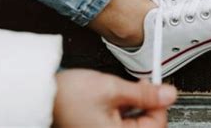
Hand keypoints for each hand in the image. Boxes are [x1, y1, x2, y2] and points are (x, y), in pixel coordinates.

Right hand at [53, 69, 176, 127]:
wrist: (42, 95)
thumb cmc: (67, 96)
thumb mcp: (112, 88)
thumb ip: (144, 94)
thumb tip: (167, 95)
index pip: (156, 126)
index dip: (160, 105)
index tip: (161, 89)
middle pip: (145, 127)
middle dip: (146, 106)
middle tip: (140, 87)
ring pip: (133, 125)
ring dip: (134, 108)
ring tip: (120, 92)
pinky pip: (120, 125)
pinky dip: (123, 111)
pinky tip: (115, 100)